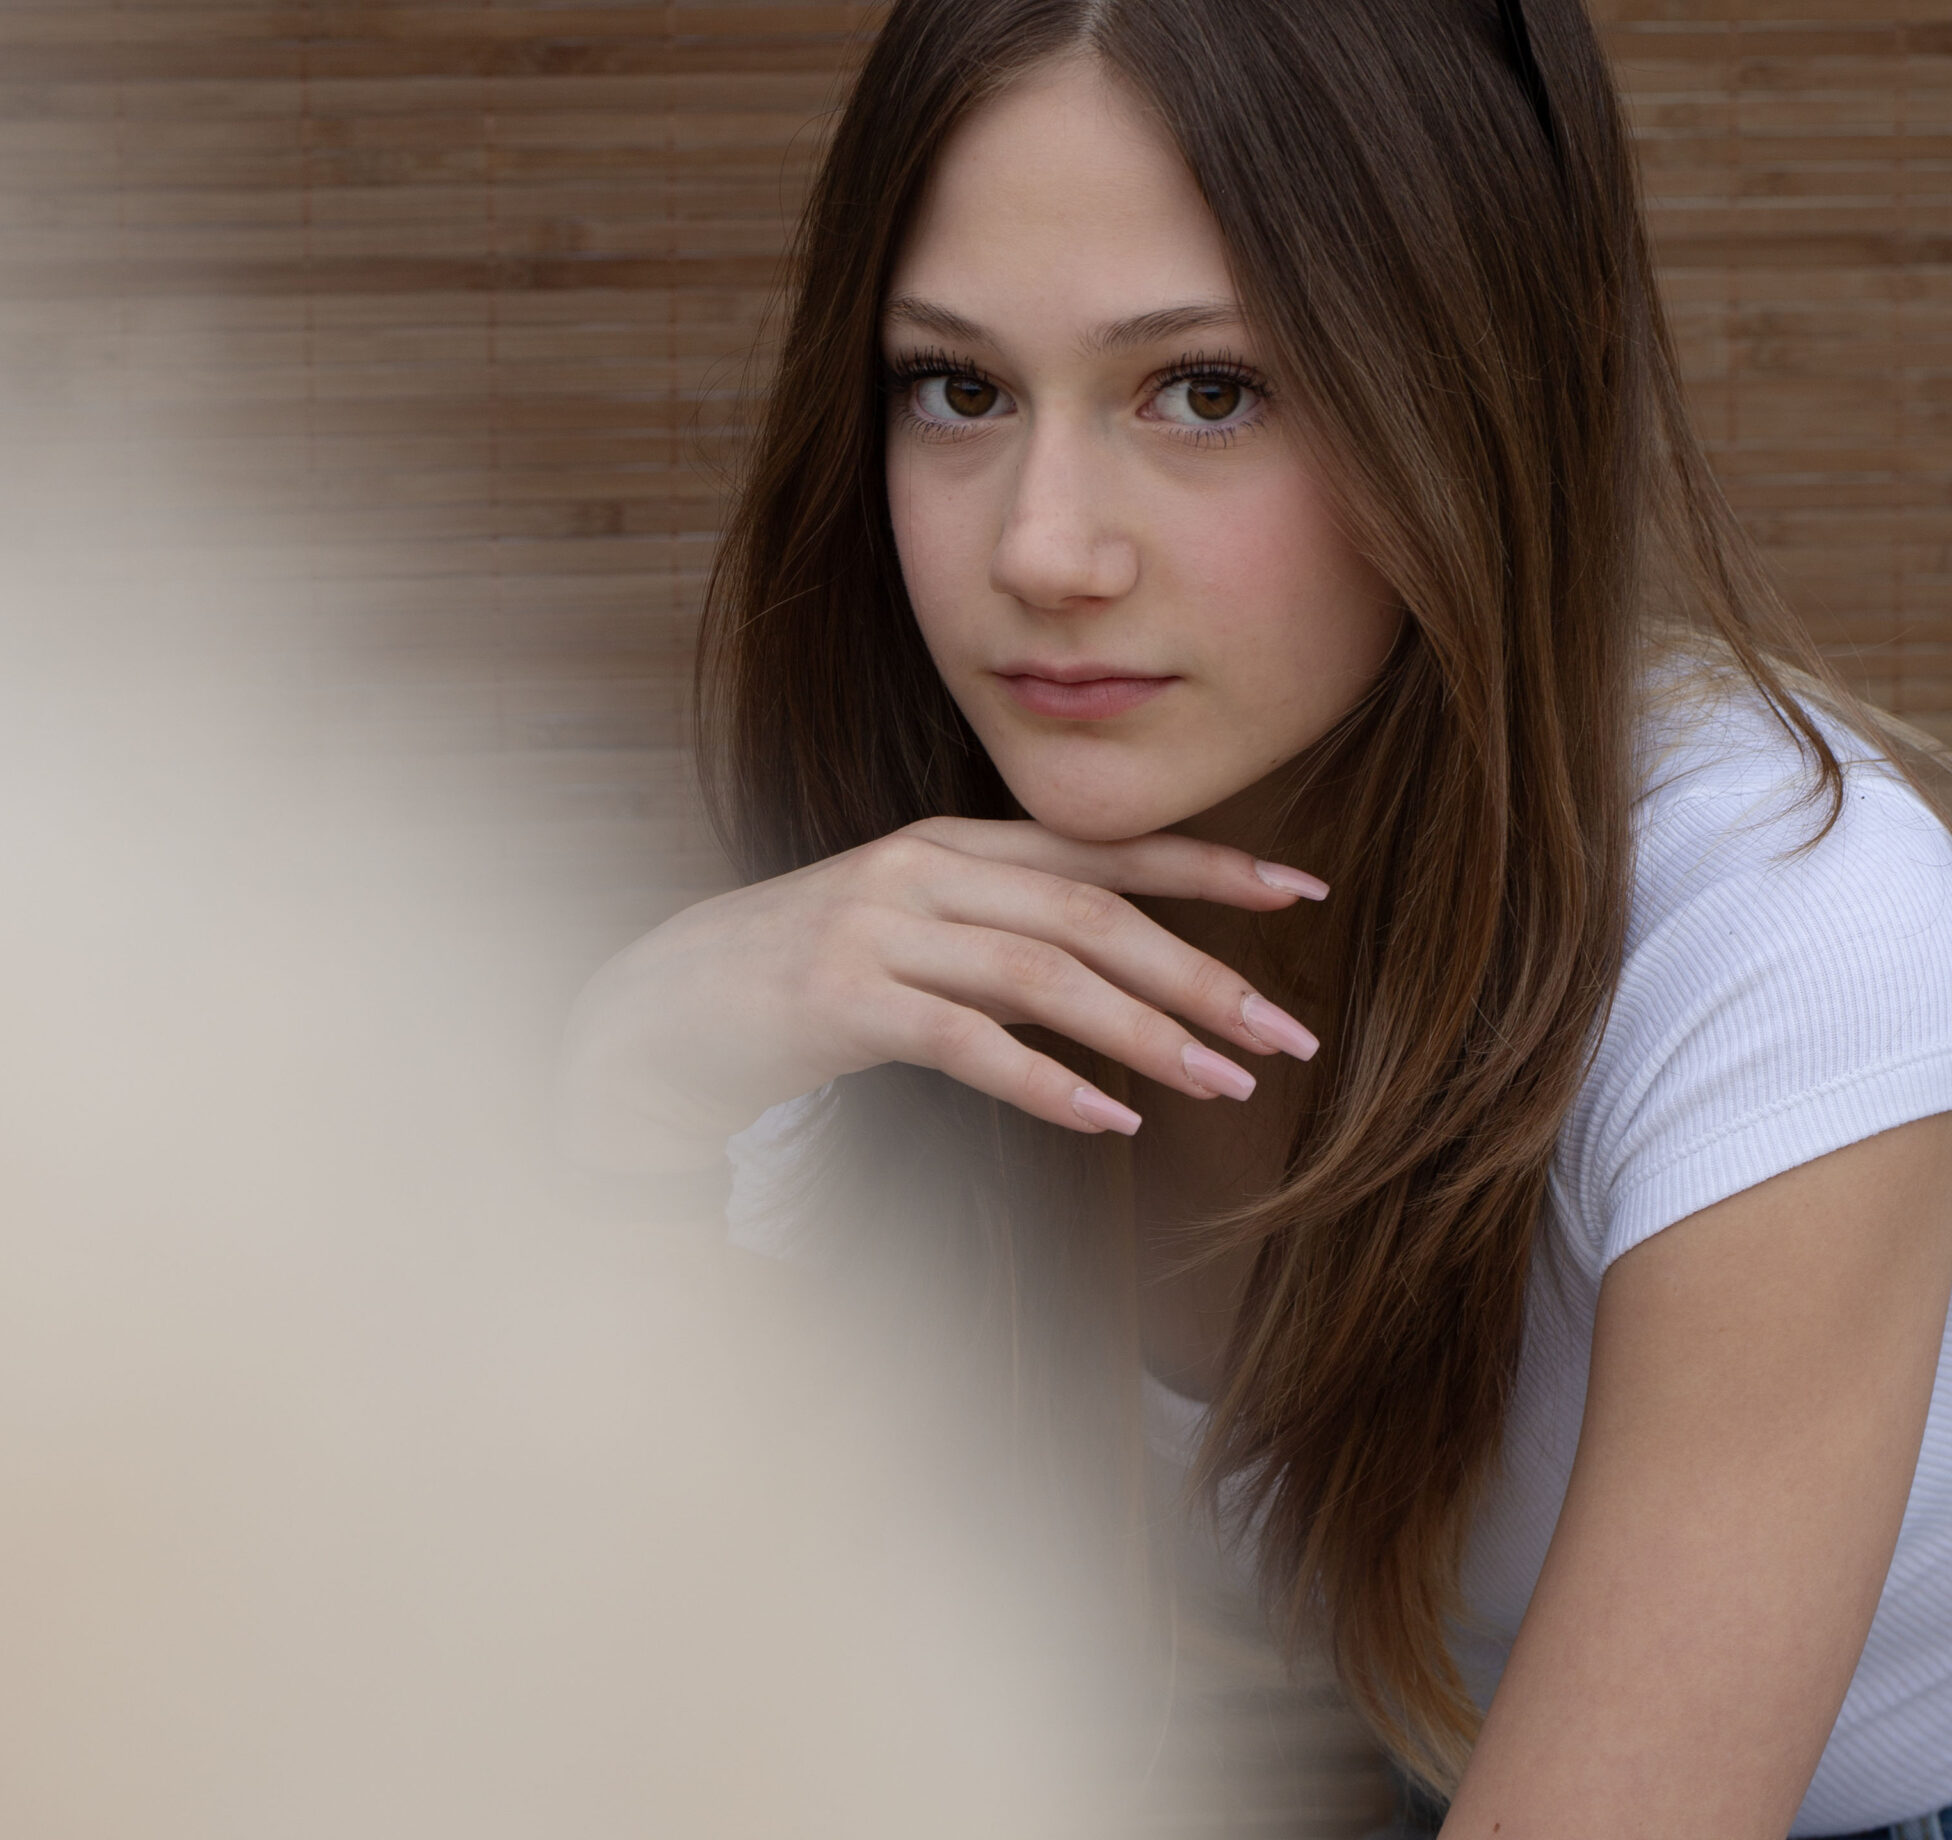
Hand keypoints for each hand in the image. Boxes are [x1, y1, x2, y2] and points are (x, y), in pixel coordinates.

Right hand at [559, 817, 1324, 1172]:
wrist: (662, 1008)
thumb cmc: (807, 978)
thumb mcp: (919, 935)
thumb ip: (1009, 939)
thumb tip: (1129, 980)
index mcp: (955, 845)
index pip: (1104, 848)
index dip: (1207, 867)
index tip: (1303, 891)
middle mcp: (925, 868)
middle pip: (1091, 914)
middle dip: (1201, 971)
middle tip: (1287, 1035)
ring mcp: (880, 928)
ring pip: (1042, 973)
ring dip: (1145, 1032)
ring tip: (1221, 1083)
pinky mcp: (842, 998)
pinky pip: (965, 1040)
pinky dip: (1045, 1081)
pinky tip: (1107, 1120)